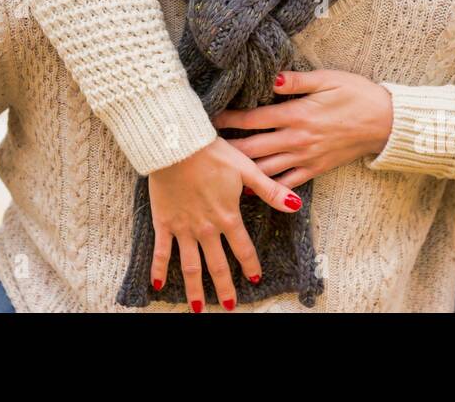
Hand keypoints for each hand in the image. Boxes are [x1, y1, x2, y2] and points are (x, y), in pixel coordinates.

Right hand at [147, 136, 303, 311]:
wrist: (177, 145)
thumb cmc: (212, 153)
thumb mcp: (246, 169)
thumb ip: (270, 191)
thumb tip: (295, 205)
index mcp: (228, 216)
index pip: (243, 248)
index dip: (250, 265)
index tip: (254, 279)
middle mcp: (206, 228)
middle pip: (217, 264)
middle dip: (224, 287)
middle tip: (229, 305)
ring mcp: (184, 228)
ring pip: (190, 265)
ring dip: (195, 289)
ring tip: (198, 309)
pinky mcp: (164, 222)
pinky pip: (161, 251)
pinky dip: (159, 269)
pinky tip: (158, 285)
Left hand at [211, 69, 393, 189]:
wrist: (386, 122)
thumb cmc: (357, 94)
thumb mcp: (328, 79)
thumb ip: (297, 80)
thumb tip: (272, 77)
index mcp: (297, 114)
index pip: (253, 118)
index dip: (227, 120)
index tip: (207, 118)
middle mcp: (297, 139)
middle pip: (252, 147)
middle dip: (226, 148)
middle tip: (203, 148)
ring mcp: (305, 158)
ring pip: (264, 169)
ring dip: (240, 169)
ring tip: (218, 168)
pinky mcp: (315, 170)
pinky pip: (286, 183)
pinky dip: (266, 188)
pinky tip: (248, 189)